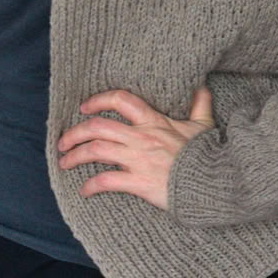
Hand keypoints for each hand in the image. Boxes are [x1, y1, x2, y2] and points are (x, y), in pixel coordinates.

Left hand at [57, 86, 214, 210]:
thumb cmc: (207, 154)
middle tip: (63, 141)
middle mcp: (141, 137)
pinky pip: (106, 181)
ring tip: (64, 163)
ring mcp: (138, 159)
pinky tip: (84, 190)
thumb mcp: (203, 125)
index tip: (84, 107)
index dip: (98, 100)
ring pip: (96, 151)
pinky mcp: (139, 182)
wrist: (214, 181)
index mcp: (154, 121)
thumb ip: (199, 104)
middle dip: (75, 132)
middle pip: (98, 127)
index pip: (120, 100)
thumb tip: (201, 86)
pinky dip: (91, 185)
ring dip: (75, 156)